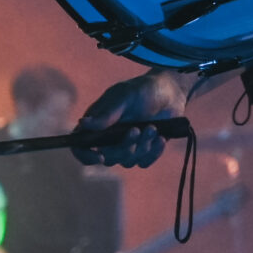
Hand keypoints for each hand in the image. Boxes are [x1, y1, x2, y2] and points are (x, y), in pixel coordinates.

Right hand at [70, 70, 187, 167]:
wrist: (171, 91)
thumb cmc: (143, 89)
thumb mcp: (125, 97)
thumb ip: (107, 113)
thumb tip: (82, 124)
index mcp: (97, 124)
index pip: (80, 147)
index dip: (85, 156)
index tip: (99, 157)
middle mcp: (108, 138)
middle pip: (107, 158)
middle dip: (123, 147)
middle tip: (136, 130)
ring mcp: (126, 146)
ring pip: (127, 161)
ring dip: (141, 146)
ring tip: (153, 128)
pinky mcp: (143, 150)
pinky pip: (144, 162)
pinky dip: (153, 152)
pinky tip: (161, 138)